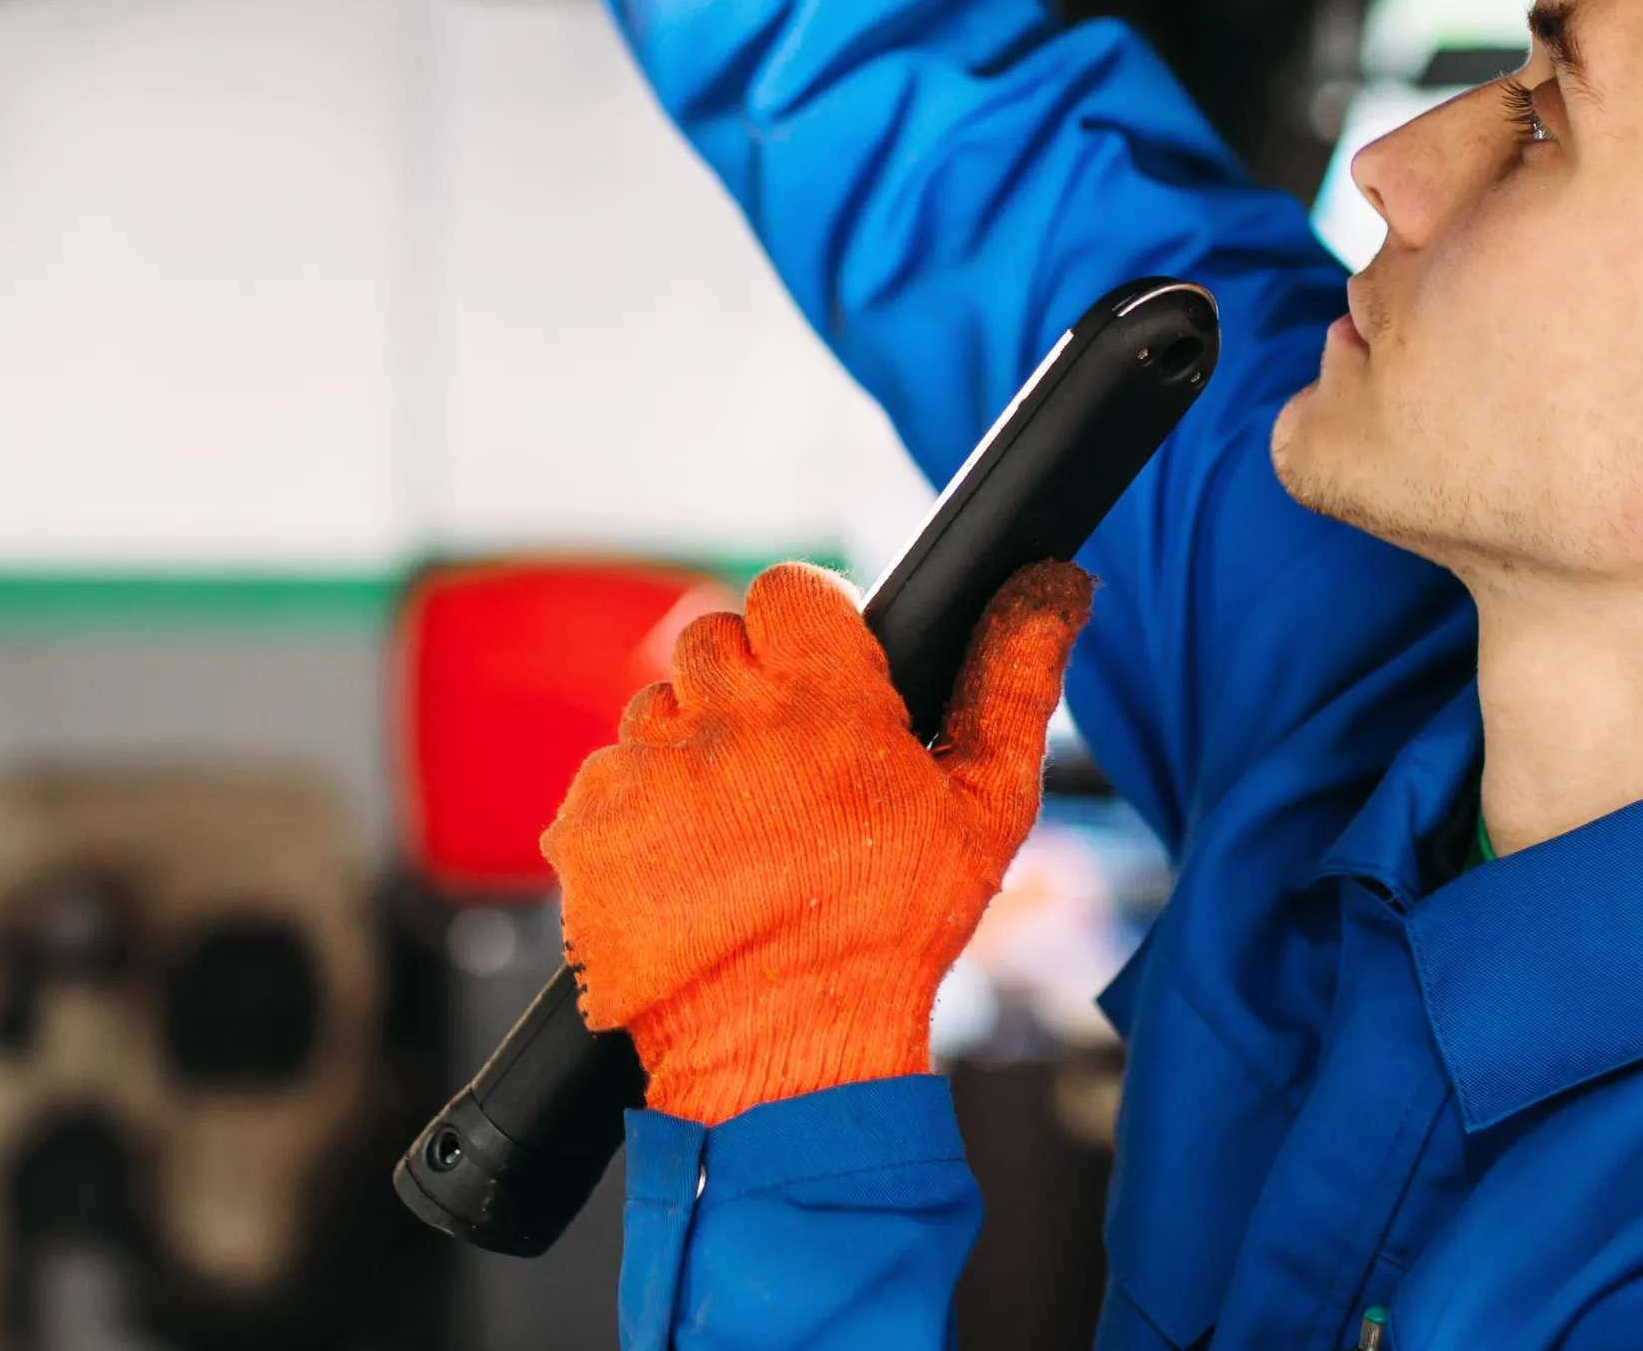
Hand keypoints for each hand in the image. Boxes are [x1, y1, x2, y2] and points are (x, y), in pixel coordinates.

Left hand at [540, 560, 1092, 1122]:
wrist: (783, 1055)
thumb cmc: (891, 933)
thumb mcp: (986, 810)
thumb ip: (1013, 682)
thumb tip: (1055, 587)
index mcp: (822, 700)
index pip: (788, 590)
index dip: (806, 629)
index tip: (820, 678)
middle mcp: (724, 721)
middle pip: (717, 643)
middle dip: (749, 692)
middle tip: (785, 773)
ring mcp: (646, 772)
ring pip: (658, 711)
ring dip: (692, 753)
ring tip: (738, 834)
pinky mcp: (587, 827)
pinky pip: (605, 781)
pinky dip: (639, 816)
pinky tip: (686, 869)